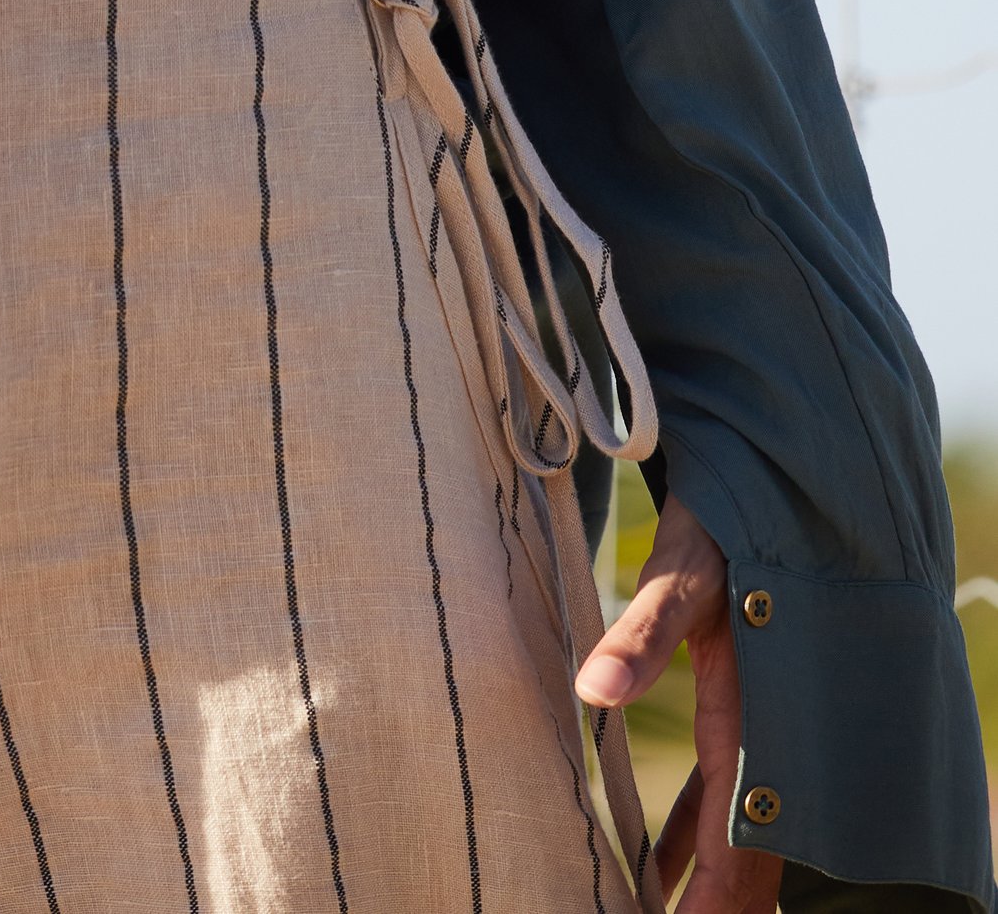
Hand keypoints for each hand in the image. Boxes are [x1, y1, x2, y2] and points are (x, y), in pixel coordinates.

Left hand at [574, 497, 781, 905]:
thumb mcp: (681, 576)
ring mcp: (756, 733)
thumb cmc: (725, 531)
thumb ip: (641, 634)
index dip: (706, 906)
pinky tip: (650, 867)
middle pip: (744, 862)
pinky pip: (716, 801)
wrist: (768, 489)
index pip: (735, 850)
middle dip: (706, 908)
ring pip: (732, 837)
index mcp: (756, 724)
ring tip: (644, 913)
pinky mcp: (737, 716)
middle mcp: (766, 742)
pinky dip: (684, 840)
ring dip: (695, 883)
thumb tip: (593, 688)